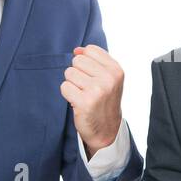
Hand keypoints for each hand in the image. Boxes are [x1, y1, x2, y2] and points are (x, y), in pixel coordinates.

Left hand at [61, 44, 123, 159]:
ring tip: (83, 95)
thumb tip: (77, 50)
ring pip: (69, 73)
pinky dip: (68, 94)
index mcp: (116, 70)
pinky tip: (77, 102)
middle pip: (77, 61)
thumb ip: (95, 61)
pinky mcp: (84, 102)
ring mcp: (97, 90)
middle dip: (77, 73)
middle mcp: (109, 79)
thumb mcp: (108, 78)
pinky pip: (64, 87)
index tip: (92, 76)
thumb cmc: (105, 101)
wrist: (107, 129)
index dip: (86, 62)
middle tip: (86, 88)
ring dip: (72, 84)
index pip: (90, 50)